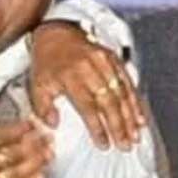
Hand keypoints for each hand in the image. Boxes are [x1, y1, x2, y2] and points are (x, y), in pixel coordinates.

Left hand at [29, 22, 143, 150]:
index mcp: (70, 76)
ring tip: (135, 136)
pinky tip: (140, 117)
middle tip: (125, 145)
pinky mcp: (113, 58)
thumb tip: (53, 124)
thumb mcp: (36, 84)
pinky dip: (135, 101)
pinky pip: (128, 82)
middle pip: (109, 101)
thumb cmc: (47, 62)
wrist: (56, 32)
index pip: (87, 106)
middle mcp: (89, 68)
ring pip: (121, 93)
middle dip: (119, 126)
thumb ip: (42, 107)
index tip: (104, 144)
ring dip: (130, 117)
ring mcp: (103, 61)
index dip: (98, 127)